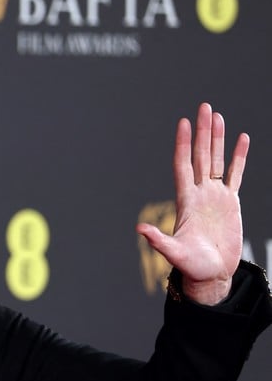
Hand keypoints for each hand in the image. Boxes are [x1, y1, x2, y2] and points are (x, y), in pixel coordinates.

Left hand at [136, 103, 249, 304]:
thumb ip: (158, 241)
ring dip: (217, 139)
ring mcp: (215, 196)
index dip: (183, 144)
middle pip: (200, 155)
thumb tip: (139, 230)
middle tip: (204, 106)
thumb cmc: (192, 266)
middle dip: (202, 132)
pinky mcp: (231, 203)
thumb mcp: (174, 253)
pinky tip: (242, 139)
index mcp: (186, 201)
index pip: (183, 165)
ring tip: (218, 116)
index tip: (183, 123)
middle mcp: (199, 193)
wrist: (212, 274)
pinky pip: (235, 174)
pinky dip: (239, 157)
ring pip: (216, 160)